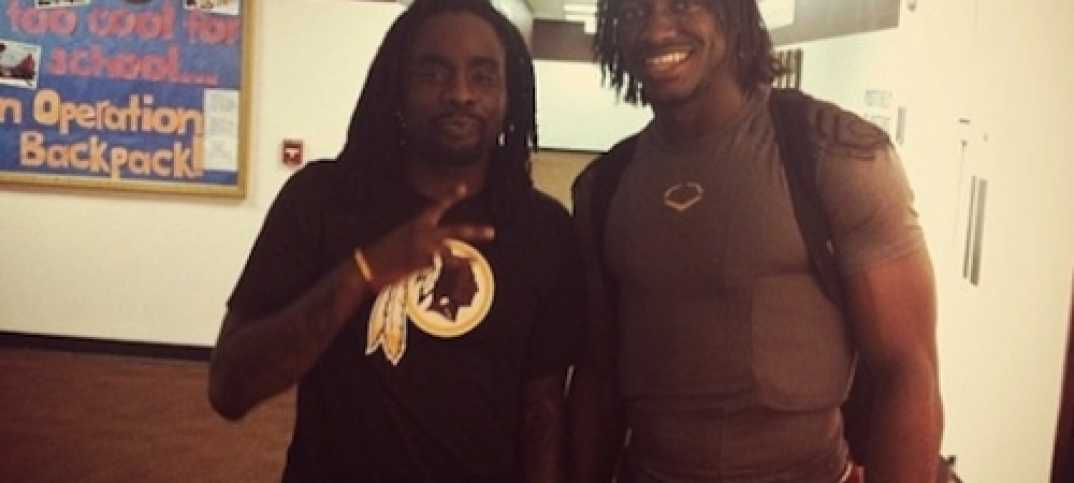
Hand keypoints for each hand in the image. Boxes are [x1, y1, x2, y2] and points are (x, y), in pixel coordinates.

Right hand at [359, 185, 493, 289]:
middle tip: (492, 232)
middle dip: (475, 232)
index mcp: (416, 223)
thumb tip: (434, 252)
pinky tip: (447, 276)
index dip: (451, 196)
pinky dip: (445, 274)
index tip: (463, 187)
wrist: (366, 265)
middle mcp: (423, 233)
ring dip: (464, 260)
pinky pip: (441, 270)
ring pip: (452, 253)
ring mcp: (425, 249)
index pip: (437, 206)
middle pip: (456, 231)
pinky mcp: (424, 265)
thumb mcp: (400, 239)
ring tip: (475, 263)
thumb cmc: (381, 255)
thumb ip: (419, 240)